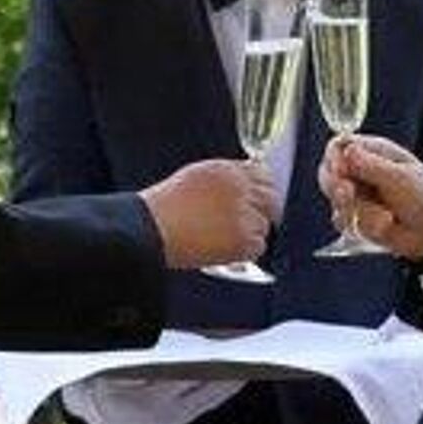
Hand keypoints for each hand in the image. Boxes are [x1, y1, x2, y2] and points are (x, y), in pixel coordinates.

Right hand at [139, 158, 279, 269]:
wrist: (150, 229)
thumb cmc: (164, 208)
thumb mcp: (194, 179)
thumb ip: (223, 180)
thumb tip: (245, 188)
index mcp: (227, 171)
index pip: (263, 174)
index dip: (262, 190)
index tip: (260, 200)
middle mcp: (239, 189)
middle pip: (271, 200)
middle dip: (266, 212)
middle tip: (252, 225)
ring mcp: (243, 214)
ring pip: (264, 226)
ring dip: (250, 234)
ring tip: (222, 238)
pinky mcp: (243, 239)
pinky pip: (258, 247)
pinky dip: (245, 252)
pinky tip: (224, 249)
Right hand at [318, 135, 422, 259]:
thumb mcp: (401, 179)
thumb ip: (371, 166)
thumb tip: (346, 149)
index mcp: (374, 152)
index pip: (339, 146)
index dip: (334, 158)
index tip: (340, 172)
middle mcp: (361, 170)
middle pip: (328, 171)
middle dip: (336, 186)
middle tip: (348, 195)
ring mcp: (357, 194)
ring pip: (334, 199)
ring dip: (358, 211)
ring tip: (385, 218)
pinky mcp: (355, 217)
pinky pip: (341, 220)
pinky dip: (360, 226)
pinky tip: (383, 227)